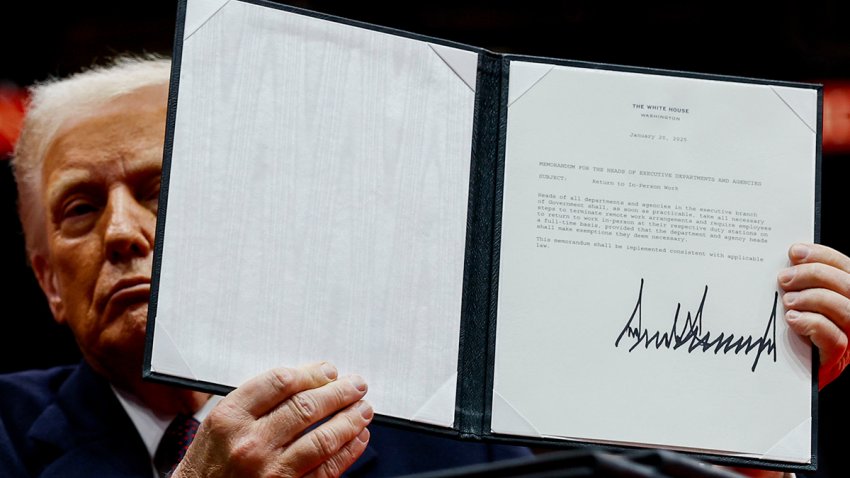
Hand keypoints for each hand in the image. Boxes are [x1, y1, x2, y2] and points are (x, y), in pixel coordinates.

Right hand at [173, 362, 372, 477]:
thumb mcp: (218, 422)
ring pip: (322, 438)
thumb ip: (255, 400)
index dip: (312, 373)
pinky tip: (357, 438)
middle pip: (306, 407)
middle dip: (339, 393)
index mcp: (230, 417)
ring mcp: (269, 470)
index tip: (328, 371)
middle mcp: (250, 443)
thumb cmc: (208, 463)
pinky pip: (326, 469)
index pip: (280, 382)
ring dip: (350, 420)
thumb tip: (304, 380)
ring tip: (364, 408)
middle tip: (356, 385)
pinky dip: (348, 451)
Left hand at [778, 243, 849, 388]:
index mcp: (846, 297)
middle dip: (814, 274)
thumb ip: (799, 284)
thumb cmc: (789, 335)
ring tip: (787, 301)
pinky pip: (835, 338)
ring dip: (814, 298)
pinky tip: (792, 319)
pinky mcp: (836, 359)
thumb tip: (786, 261)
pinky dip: (812, 323)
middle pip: (849, 285)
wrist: (785, 377)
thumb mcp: (797, 304)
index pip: (847, 268)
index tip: (795, 251)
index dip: (823, 256)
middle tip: (784, 278)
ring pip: (847, 309)